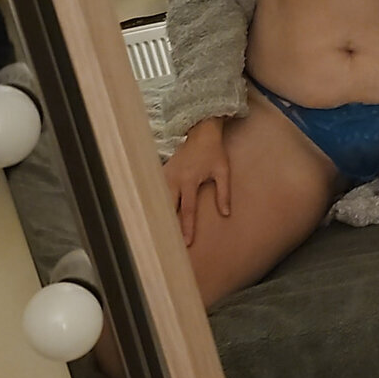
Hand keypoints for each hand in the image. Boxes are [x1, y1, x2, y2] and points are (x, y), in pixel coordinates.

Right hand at [164, 117, 229, 246]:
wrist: (201, 133)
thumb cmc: (214, 153)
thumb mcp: (223, 171)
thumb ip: (224, 193)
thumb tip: (225, 214)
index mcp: (189, 180)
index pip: (187, 209)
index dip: (187, 227)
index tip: (186, 243)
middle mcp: (174, 179)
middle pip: (168, 207)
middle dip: (168, 225)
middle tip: (166, 244)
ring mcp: (166, 175)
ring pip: (159, 200)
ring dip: (159, 215)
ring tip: (157, 233)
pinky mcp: (162, 172)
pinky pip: (157, 191)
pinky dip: (156, 203)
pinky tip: (152, 215)